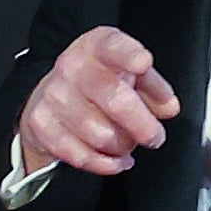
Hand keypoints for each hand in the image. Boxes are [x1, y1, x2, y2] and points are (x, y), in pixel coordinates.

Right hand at [18, 26, 177, 176]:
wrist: (52, 94)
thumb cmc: (99, 82)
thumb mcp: (130, 73)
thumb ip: (153, 87)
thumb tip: (168, 107)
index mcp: (98, 47)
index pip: (114, 47)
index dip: (129, 55)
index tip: (143, 63)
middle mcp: (73, 67)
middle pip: (116, 101)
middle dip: (144, 127)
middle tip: (154, 136)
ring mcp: (54, 95)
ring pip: (102, 136)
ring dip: (122, 147)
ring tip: (126, 143)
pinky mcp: (42, 124)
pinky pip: (82, 156)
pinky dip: (106, 164)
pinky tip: (116, 159)